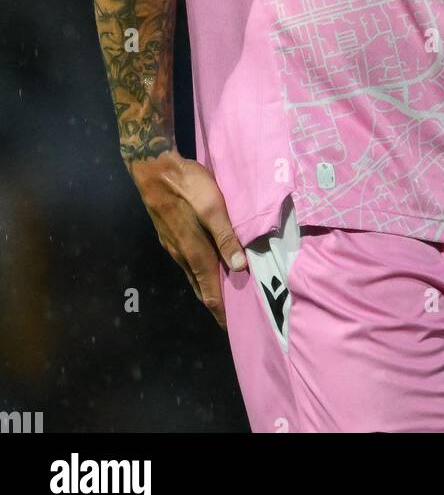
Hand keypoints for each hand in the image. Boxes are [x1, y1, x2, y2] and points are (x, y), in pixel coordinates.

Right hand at [126, 148, 247, 327]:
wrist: (153, 167)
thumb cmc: (185, 184)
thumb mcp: (212, 205)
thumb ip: (225, 236)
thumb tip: (240, 267)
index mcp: (193, 250)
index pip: (210, 289)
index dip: (220, 309)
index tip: (231, 326)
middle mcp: (181, 254)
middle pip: (200, 286)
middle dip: (216, 303)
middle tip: (233, 315)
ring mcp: (172, 245)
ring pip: (193, 275)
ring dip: (208, 288)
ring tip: (224, 296)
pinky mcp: (168, 235)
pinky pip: (187, 263)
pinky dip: (200, 273)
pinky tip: (208, 268)